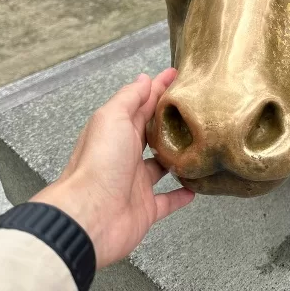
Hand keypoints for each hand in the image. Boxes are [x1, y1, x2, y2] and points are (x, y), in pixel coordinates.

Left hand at [32, 69, 193, 268]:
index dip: (158, 88)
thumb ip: (129, 98)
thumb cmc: (100, 162)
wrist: (90, 216)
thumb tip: (144, 79)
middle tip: (195, 107)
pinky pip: (167, 200)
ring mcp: (136, 182)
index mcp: (116, 132)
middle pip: (151, 133)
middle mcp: (125, 155)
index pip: (141, 104)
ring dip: (177, 157)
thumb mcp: (112, 118)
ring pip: (161, 166)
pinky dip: (181, 195)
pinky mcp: (146, 209)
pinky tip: (195, 188)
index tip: (177, 74)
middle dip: (169, 120)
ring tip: (199, 145)